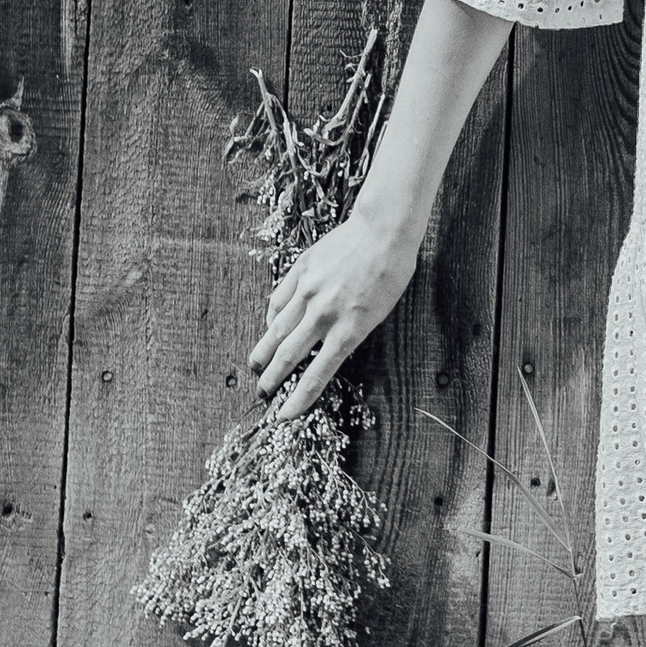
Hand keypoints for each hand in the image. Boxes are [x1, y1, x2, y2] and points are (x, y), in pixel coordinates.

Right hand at [248, 194, 420, 418]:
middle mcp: (324, 315)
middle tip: (261, 393)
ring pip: (275, 330)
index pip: (317, 375)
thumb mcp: (378, 314)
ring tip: (255, 367)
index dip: (299, 399)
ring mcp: (308, 292)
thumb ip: (348, 333)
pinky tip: (268, 326)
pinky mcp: (300, 272)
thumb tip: (323, 350)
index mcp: (349, 330)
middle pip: (288, 356)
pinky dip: (271, 317)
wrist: (384, 231)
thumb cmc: (391, 273)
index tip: (284, 415)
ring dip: (263, 352)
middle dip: (272, 379)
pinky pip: (278, 300)